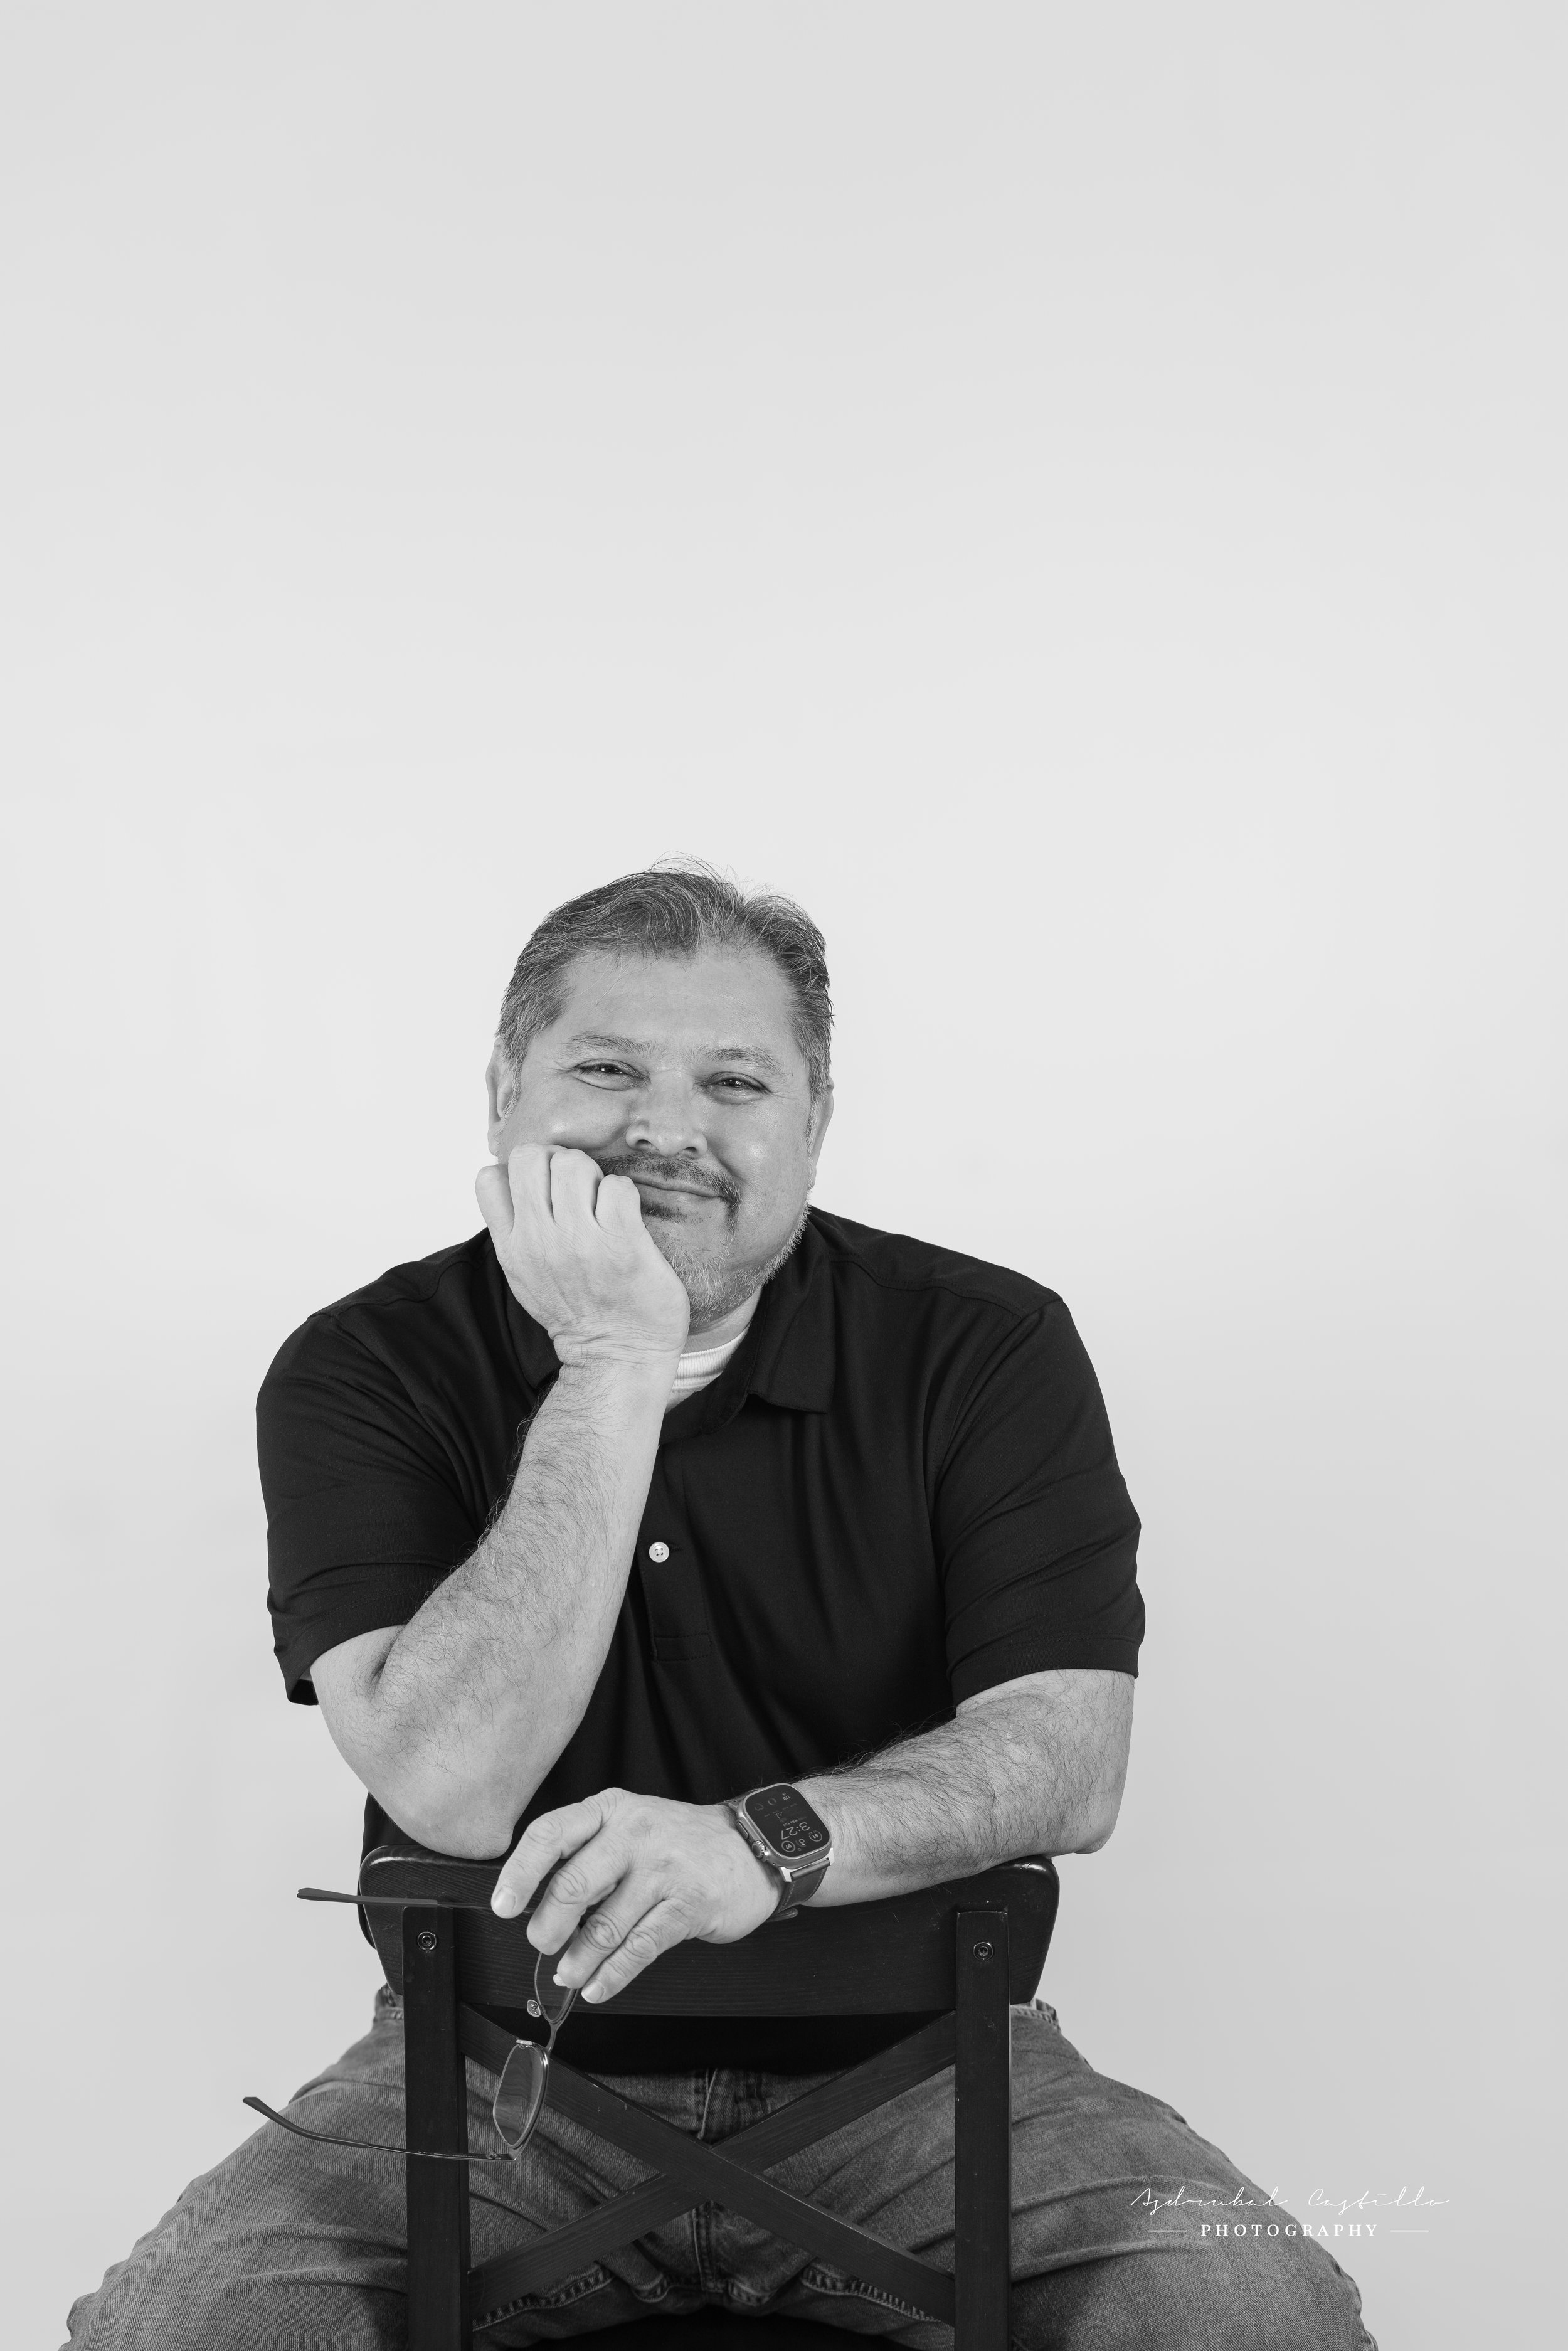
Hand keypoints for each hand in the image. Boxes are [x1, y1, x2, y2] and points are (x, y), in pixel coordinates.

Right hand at [476, 1145, 689, 1367]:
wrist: (616, 1357)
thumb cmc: (577, 1313)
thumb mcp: (525, 1277)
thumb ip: (515, 1233)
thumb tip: (516, 1184)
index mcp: (512, 1248)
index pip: (489, 1179)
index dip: (520, 1171)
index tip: (544, 1186)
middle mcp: (539, 1241)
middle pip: (531, 1157)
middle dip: (558, 1161)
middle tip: (578, 1187)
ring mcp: (580, 1242)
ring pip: (573, 1164)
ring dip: (593, 1175)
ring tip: (601, 1202)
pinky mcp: (621, 1244)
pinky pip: (617, 1186)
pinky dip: (623, 1193)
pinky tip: (624, 1216)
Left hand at [490, 1789, 778, 2002]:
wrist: (751, 1846)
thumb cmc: (677, 1842)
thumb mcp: (628, 1825)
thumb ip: (585, 1854)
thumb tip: (534, 1903)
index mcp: (610, 1809)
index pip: (551, 1834)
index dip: (520, 1873)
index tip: (503, 1905)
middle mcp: (634, 1833)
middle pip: (572, 1885)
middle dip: (547, 1927)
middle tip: (542, 1945)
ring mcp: (664, 1869)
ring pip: (604, 1925)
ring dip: (579, 1960)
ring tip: (568, 1975)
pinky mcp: (689, 1905)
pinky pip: (640, 1947)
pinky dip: (613, 1975)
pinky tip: (599, 1987)